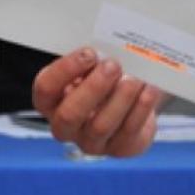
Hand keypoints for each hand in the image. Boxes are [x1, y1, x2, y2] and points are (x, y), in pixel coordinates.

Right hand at [33, 49, 161, 157]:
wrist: (129, 101)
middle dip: (93, 88)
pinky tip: (149, 89)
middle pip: (70, 114)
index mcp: (51, 100)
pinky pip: (129, 131)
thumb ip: (90, 60)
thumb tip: (107, 46)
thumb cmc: (103, 78)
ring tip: (134, 78)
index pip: (46, 88)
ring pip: (101, 125)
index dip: (65, 70)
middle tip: (113, 66)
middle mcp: (66, 126)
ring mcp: (91, 142)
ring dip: (120, 99)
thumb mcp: (90, 67)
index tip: (89, 52)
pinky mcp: (119, 148)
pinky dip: (141, 108)